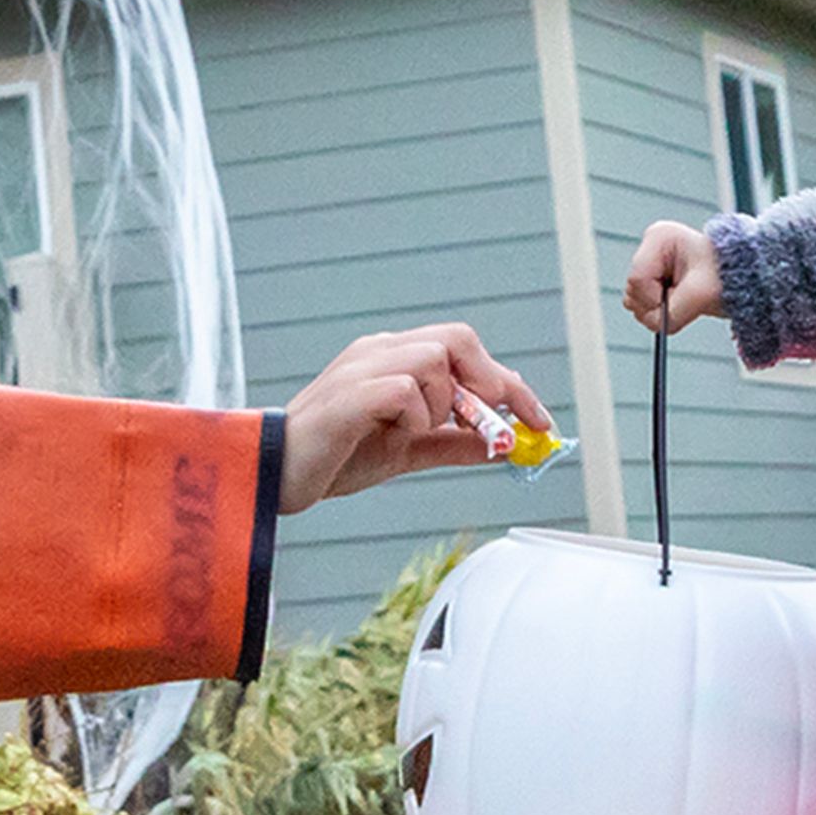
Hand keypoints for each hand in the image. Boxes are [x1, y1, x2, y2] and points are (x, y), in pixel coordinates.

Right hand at [279, 326, 549, 513]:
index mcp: (393, 357)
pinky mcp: (350, 392)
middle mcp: (380, 350)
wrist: (275, 475)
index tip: (541, 422)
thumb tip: (503, 445)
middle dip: (489, 385)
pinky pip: (405, 390)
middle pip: (458, 339)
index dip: (510, 384)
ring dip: (443, 405)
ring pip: (436, 360)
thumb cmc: (335, 457)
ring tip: (410, 433)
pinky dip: (414, 417)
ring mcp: (363, 366)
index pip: (466, 350)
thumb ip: (452, 442)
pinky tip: (389, 436)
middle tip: (493, 427)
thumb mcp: (407, 450)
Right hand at [622, 222, 721, 331]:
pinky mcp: (650, 281)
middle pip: (632, 291)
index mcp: (659, 237)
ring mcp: (648, 265)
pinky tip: (677, 301)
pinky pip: (640, 307)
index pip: (637, 278)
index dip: (653, 298)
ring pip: (633, 301)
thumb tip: (656, 325)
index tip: (677, 298)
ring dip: (657, 310)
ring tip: (682, 299)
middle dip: (656, 304)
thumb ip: (675, 312)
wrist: (734, 278)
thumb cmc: (723, 276)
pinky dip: (658, 312)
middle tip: (682, 299)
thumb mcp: (702, 294)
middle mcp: (649, 248)